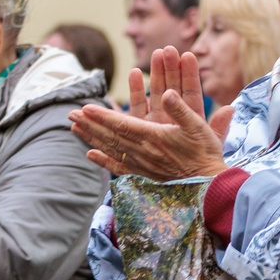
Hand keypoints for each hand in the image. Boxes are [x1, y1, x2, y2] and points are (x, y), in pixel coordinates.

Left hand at [70, 47, 224, 180]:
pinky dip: (103, 160)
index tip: (85, 108)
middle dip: (90, 124)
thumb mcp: (198, 127)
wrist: (208, 186)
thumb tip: (167, 94)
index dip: (103, 116)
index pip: (121, 125)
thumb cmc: (205, 154)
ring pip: (110, 149)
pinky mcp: (143, 174)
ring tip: (74, 128)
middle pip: (110, 136)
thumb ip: (181, 110)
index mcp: (153, 138)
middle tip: (71, 114)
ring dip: (91, 137)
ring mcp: (141, 165)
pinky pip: (118, 166)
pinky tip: (90, 155)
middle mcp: (142, 152)